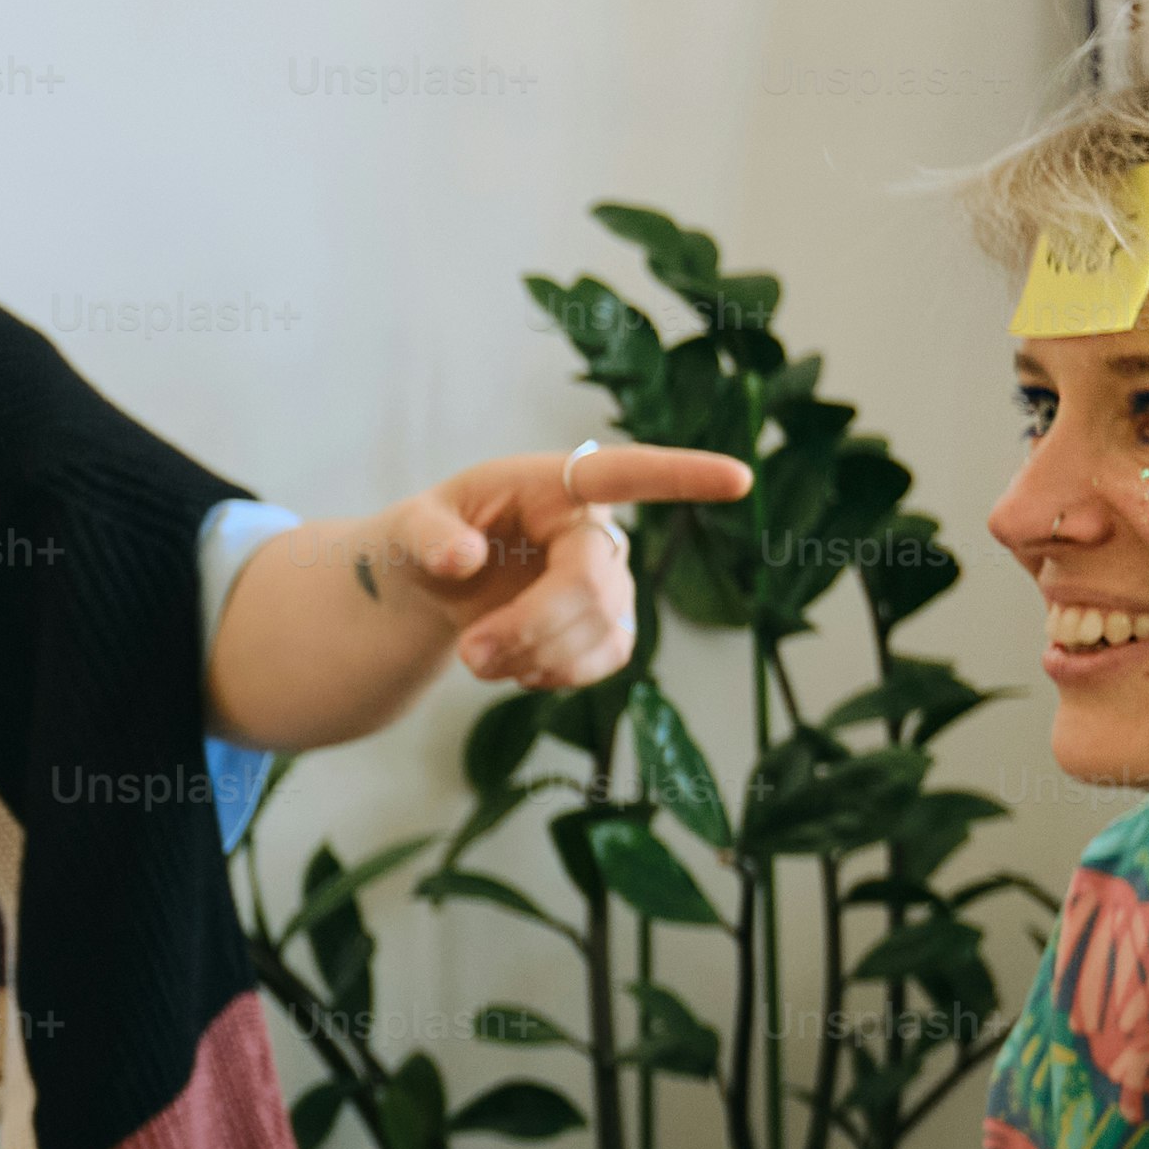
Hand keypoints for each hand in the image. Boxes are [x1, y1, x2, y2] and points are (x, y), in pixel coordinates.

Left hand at [371, 444, 752, 687]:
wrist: (435, 585)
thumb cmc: (429, 539)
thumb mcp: (409, 529)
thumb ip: (429, 537)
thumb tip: (463, 558)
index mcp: (554, 484)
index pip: (626, 473)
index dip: (683, 477)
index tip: (739, 478)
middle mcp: (594, 526)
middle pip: (592, 585)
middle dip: (532, 628)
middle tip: (469, 657)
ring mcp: (610, 577)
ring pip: (601, 629)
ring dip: (536, 657)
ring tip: (479, 658)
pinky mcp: (610, 623)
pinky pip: (606, 658)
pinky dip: (557, 674)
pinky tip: (519, 667)